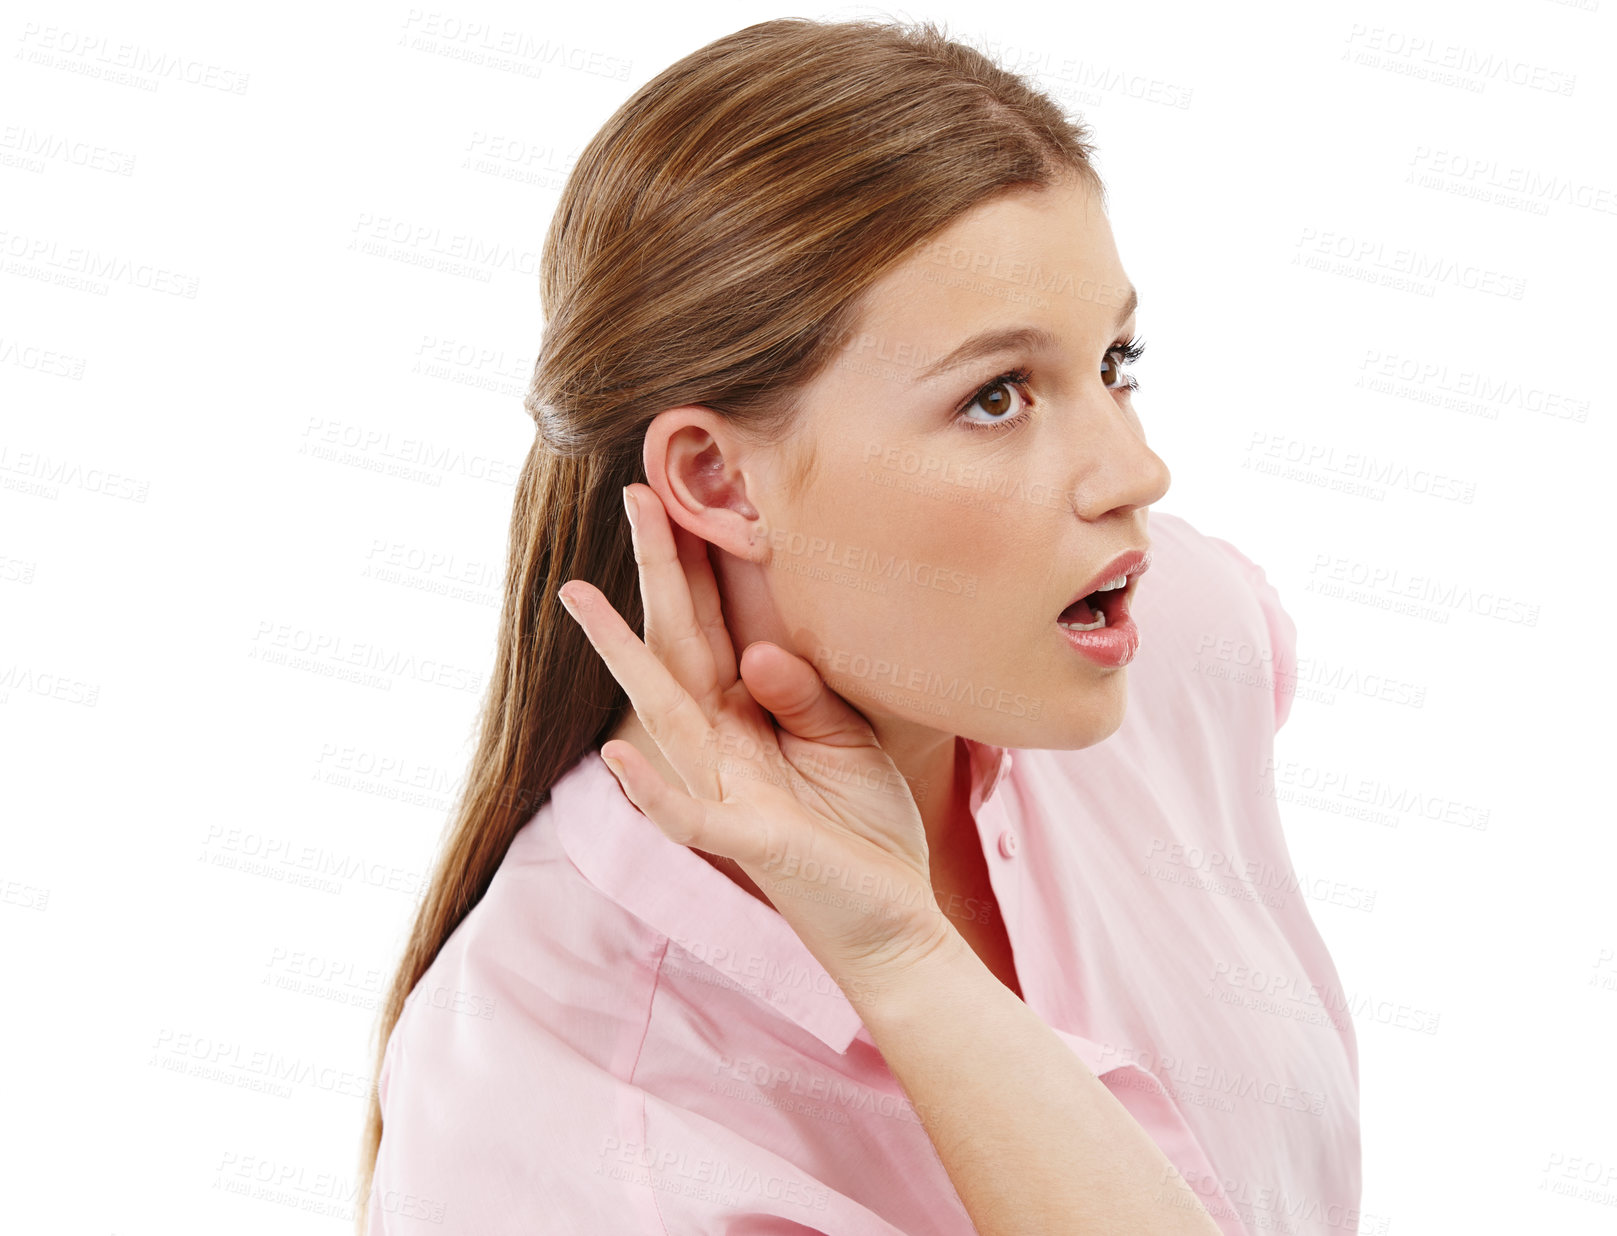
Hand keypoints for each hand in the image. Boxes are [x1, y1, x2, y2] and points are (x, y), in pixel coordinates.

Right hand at [557, 483, 956, 996]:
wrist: (893, 915)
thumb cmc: (865, 826)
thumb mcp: (847, 739)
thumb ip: (804, 693)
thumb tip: (759, 651)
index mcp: (745, 717)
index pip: (710, 629)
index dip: (695, 565)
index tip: (679, 497)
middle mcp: (721, 746)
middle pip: (677, 646)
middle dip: (656, 573)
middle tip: (634, 495)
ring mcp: (724, 792)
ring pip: (662, 714)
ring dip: (622, 657)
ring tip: (581, 598)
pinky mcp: (745, 842)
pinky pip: (689, 816)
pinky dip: (653, 791)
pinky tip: (618, 756)